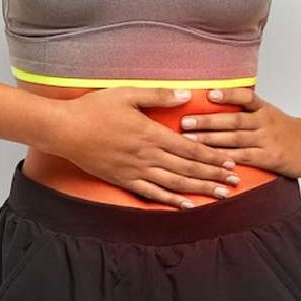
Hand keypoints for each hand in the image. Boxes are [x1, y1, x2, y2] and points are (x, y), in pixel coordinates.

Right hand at [51, 86, 242, 208]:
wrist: (65, 130)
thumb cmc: (95, 108)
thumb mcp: (128, 94)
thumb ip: (159, 95)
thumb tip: (187, 96)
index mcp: (151, 133)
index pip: (189, 149)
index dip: (212, 157)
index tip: (230, 161)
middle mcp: (147, 156)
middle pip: (187, 169)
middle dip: (213, 176)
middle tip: (234, 182)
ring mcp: (135, 171)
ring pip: (174, 184)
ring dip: (199, 190)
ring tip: (220, 195)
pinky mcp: (123, 180)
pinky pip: (152, 194)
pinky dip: (171, 200)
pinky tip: (186, 205)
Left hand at [179, 87, 300, 177]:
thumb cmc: (285, 129)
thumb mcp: (269, 113)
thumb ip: (245, 110)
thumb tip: (214, 101)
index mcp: (263, 109)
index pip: (245, 97)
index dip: (228, 95)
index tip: (209, 93)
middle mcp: (265, 122)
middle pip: (234, 120)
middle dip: (207, 121)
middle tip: (185, 122)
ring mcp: (268, 140)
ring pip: (235, 139)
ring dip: (211, 140)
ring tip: (190, 140)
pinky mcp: (270, 158)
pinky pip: (245, 158)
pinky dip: (228, 159)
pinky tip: (213, 160)